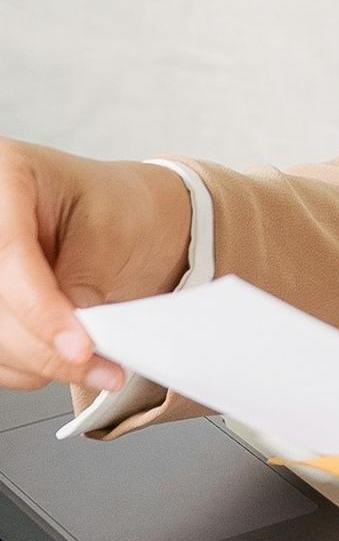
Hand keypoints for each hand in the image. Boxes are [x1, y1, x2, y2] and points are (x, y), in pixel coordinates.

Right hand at [0, 141, 193, 394]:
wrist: (125, 221)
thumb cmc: (119, 211)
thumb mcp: (111, 235)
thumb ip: (79, 287)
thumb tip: (64, 344)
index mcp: (6, 174)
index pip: (9, 253)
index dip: (39, 308)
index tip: (80, 347)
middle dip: (44, 346)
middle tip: (101, 366)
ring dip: (38, 362)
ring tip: (94, 363)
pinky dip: (26, 366)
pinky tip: (61, 355)